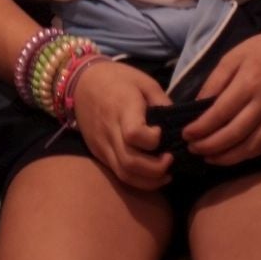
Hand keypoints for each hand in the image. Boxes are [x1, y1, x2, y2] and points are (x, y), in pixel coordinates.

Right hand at [70, 58, 172, 190]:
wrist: (82, 81)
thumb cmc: (117, 78)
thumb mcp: (144, 81)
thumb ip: (162, 102)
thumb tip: (178, 125)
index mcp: (121, 107)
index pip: (134, 134)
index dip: (153, 140)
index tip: (161, 132)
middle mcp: (110, 129)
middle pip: (130, 161)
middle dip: (156, 169)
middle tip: (171, 159)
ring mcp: (102, 144)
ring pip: (124, 174)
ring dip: (149, 181)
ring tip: (165, 174)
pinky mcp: (99, 152)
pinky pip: (118, 173)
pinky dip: (137, 180)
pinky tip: (151, 175)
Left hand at [187, 31, 260, 164]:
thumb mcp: (234, 56)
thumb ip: (215, 81)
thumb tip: (198, 105)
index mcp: (248, 84)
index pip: (220, 113)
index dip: (201, 127)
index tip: (186, 134)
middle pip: (234, 134)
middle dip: (210, 145)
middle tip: (192, 148)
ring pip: (249, 146)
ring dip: (226, 157)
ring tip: (207, 157)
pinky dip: (245, 155)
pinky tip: (231, 156)